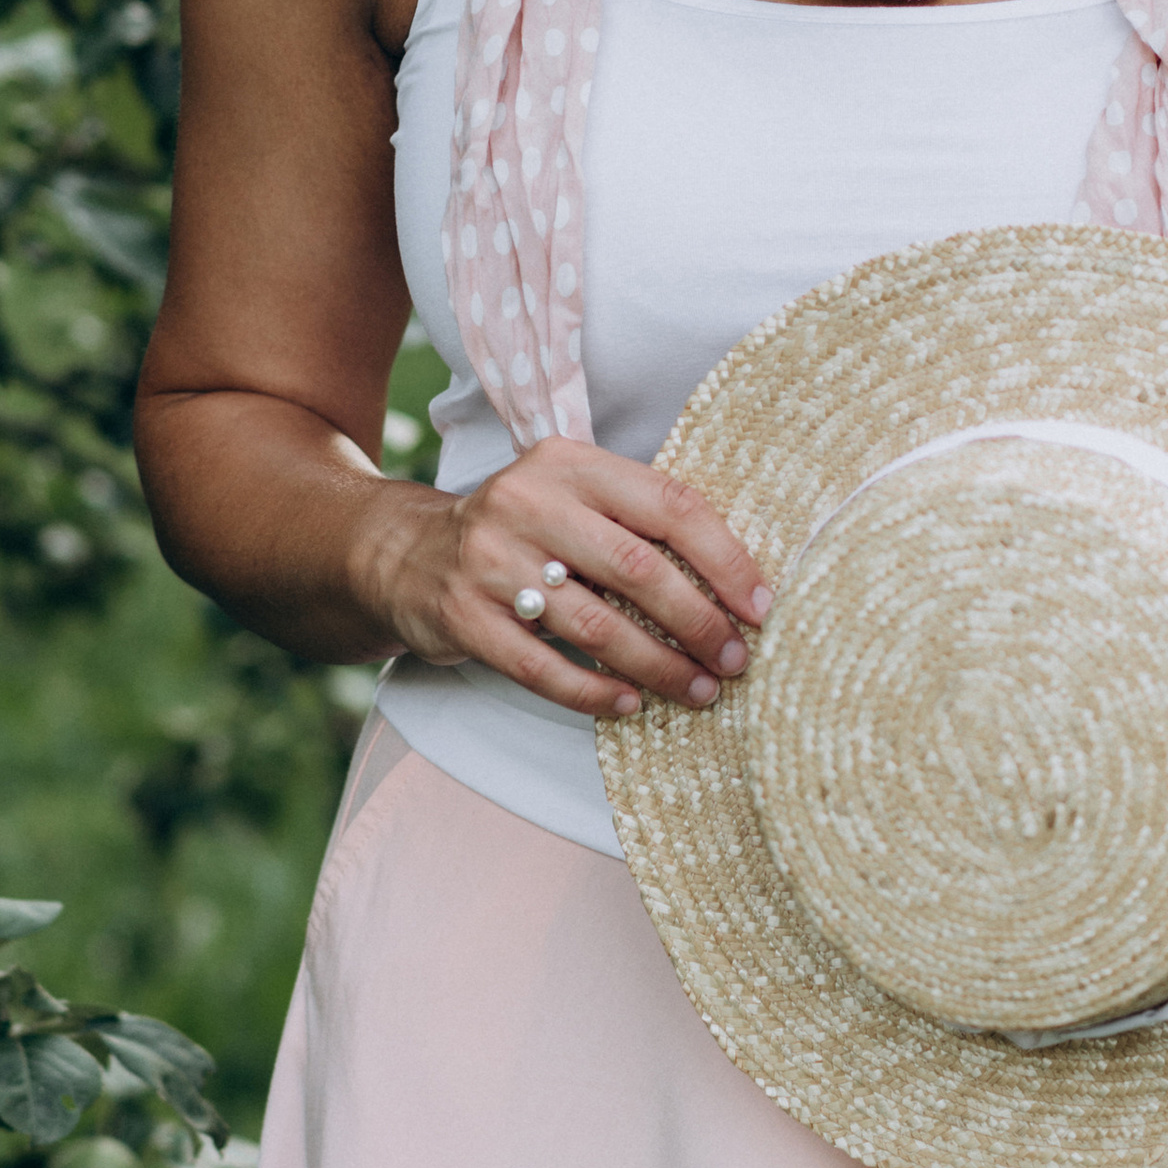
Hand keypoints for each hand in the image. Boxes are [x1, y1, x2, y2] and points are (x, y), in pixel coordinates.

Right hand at [366, 436, 772, 717]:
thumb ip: (637, 520)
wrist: (406, 552)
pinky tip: (629, 704)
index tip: (761, 606)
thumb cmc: (522, 531)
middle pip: (638, 569)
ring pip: (595, 626)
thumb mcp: (572, 496)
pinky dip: (593, 693)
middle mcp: (529, 503)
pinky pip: (541, 667)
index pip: (669, 505)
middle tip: (735, 660)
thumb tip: (738, 582)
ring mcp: (490, 561)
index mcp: (570, 463)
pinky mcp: (462, 616)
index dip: (726, 559)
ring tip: (698, 691)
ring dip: (657, 667)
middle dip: (699, 623)